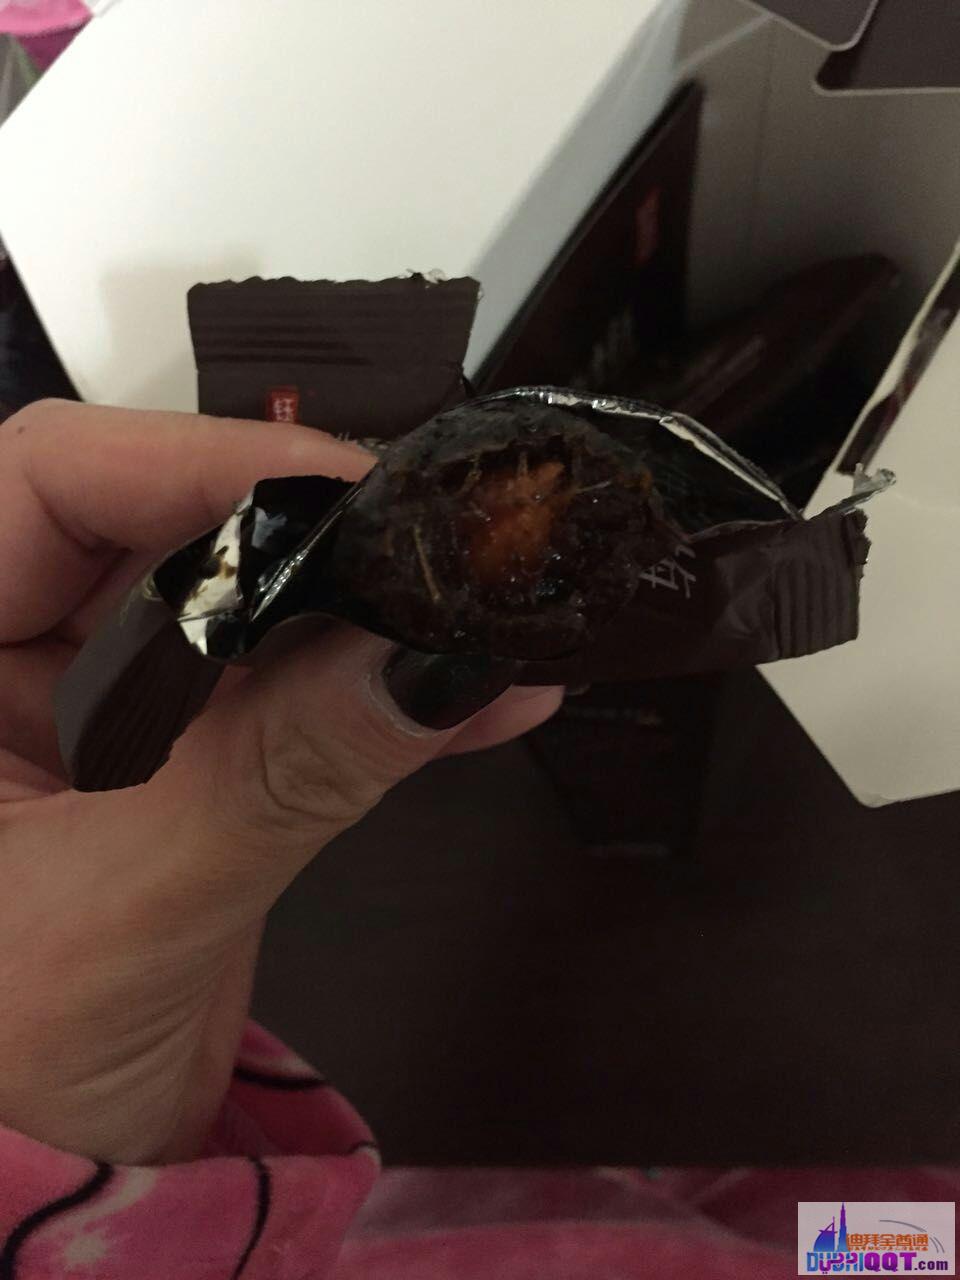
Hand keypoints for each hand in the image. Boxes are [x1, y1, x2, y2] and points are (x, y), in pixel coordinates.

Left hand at [0, 401, 561, 1164]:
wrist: (36, 1181)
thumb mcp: (128, 914)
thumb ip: (273, 774)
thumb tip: (409, 663)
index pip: (48, 479)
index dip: (196, 462)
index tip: (337, 492)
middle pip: (159, 526)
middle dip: (297, 539)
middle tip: (416, 556)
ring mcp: (85, 707)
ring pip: (235, 607)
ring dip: (355, 622)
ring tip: (462, 630)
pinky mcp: (166, 754)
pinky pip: (275, 692)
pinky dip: (367, 698)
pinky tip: (461, 704)